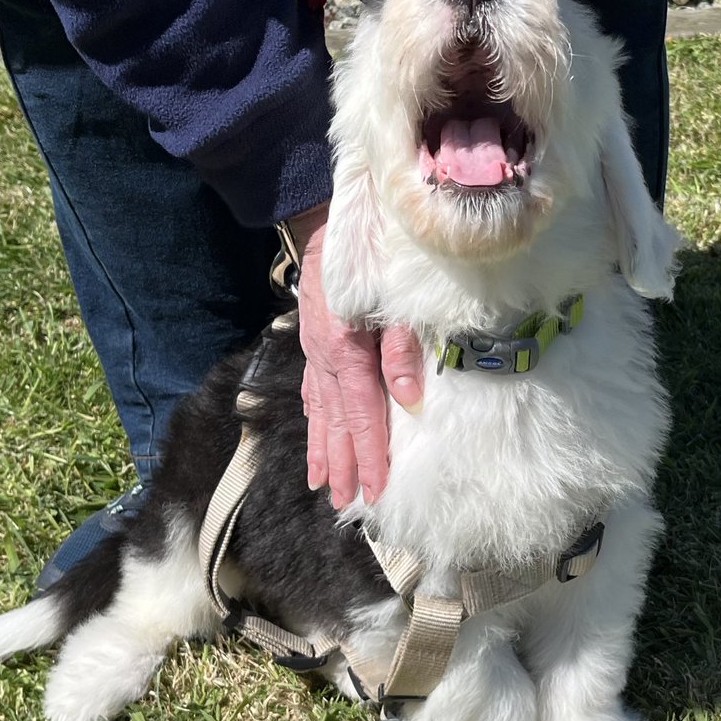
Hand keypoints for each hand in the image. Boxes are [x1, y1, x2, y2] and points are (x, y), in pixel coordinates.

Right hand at [290, 206, 422, 508]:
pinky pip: (309, 390)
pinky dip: (313, 419)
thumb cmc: (372, 251)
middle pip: (335, 421)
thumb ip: (402, 347)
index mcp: (345, 346)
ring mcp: (312, 351)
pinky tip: (316, 437)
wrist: (328, 216)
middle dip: (344, 464)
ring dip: (324, 449)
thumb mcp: (393, 294)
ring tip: (326, 486)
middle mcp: (323, 356)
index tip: (375, 489)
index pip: (360, 412)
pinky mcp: (310, 343)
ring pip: (317, 410)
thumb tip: (411, 400)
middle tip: (350, 504)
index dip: (369, 453)